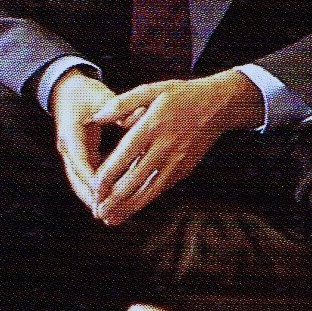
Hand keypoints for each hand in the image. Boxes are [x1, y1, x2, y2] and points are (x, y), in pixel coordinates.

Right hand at [49, 70, 115, 214]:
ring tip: (107, 216)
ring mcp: (70, 153)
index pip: (80, 162)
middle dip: (91, 198)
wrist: (67, 89)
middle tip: (105, 215)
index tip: (104, 195)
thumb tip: (139, 118)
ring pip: (79, 182)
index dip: (92, 180)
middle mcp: (67, 148)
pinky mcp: (76, 156)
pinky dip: (94, 189)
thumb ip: (119, 109)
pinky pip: (84, 176)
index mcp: (71, 135)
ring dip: (91, 199)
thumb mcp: (101, 96)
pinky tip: (107, 200)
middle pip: (77, 179)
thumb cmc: (85, 92)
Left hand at [86, 70, 262, 225]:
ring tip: (110, 220)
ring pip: (149, 190)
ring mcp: (176, 161)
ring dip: (129, 207)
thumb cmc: (179, 95)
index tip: (93, 188)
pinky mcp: (183, 169)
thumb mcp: (150, 90)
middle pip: (136, 179)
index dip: (109, 174)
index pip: (125, 155)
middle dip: (115, 199)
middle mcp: (164, 147)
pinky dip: (145, 201)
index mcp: (152, 126)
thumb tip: (95, 117)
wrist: (218, 105)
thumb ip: (120, 103)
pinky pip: (161, 188)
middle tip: (97, 211)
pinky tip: (131, 210)